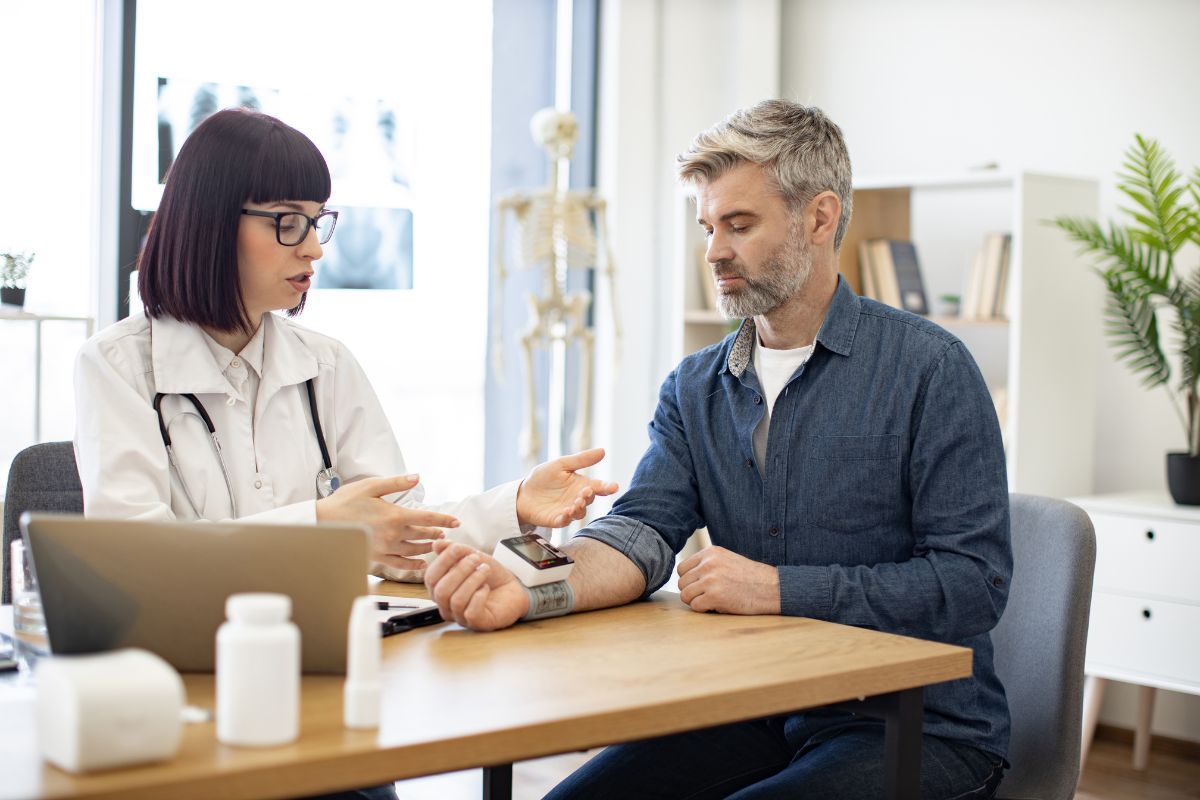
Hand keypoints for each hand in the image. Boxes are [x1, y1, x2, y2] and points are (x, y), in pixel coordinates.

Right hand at [317, 474, 458, 571]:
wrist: (323, 522)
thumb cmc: (346, 501)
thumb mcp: (372, 486)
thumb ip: (397, 483)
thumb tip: (417, 477)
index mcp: (394, 515)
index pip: (427, 518)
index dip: (444, 520)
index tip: (457, 522)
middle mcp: (393, 534)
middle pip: (423, 535)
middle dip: (437, 533)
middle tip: (446, 533)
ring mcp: (385, 547)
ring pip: (415, 550)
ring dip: (428, 547)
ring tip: (436, 544)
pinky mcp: (377, 557)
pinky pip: (400, 563)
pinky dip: (413, 564)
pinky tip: (421, 563)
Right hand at [424, 540, 528, 630]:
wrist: (512, 587)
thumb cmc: (489, 575)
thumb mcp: (473, 557)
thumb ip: (456, 550)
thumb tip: (437, 544)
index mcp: (440, 589)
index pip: (430, 578)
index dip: (443, 561)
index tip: (458, 548)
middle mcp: (446, 606)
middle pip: (441, 591)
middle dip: (459, 571)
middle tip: (476, 559)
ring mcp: (460, 617)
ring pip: (456, 601)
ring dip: (473, 580)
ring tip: (485, 570)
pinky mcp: (477, 624)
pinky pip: (471, 612)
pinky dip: (480, 595)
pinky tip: (486, 588)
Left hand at [516, 448, 618, 527]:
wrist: (523, 492)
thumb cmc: (543, 478)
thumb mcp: (561, 464)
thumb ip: (581, 459)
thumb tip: (602, 451)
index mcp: (581, 485)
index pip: (598, 487)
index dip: (607, 487)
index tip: (614, 486)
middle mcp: (577, 498)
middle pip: (590, 500)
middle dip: (589, 496)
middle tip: (585, 491)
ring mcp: (568, 510)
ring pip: (580, 513)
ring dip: (580, 508)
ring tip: (575, 502)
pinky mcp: (557, 520)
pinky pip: (565, 521)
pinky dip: (567, 517)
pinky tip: (565, 511)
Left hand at [676, 546, 779, 614]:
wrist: (771, 588)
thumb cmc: (749, 577)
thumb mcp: (726, 560)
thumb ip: (706, 563)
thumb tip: (683, 575)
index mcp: (710, 553)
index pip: (682, 568)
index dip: (689, 580)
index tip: (700, 586)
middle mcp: (708, 564)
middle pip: (682, 582)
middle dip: (691, 592)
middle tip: (706, 596)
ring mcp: (711, 580)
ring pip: (685, 595)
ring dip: (696, 601)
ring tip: (711, 601)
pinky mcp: (715, 596)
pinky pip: (695, 606)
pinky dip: (704, 610)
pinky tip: (717, 606)